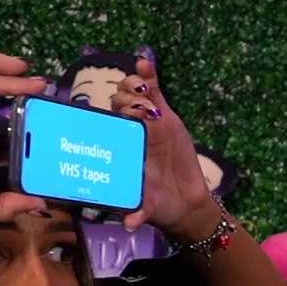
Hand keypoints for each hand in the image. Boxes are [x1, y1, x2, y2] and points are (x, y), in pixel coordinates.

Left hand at [108, 58, 213, 233]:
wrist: (186, 204)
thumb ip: (138, 211)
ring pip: (133, 95)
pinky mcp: (168, 117)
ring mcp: (148, 123)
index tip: (105, 114)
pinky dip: (148, 76)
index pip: (103, 125)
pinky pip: (155, 92)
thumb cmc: (159, 206)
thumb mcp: (147, 208)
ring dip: (131, 87)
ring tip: (138, 87)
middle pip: (116, 106)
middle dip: (120, 102)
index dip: (100, 114)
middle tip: (130, 110)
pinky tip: (143, 63)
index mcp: (117, 150)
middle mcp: (129, 133)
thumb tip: (129, 222)